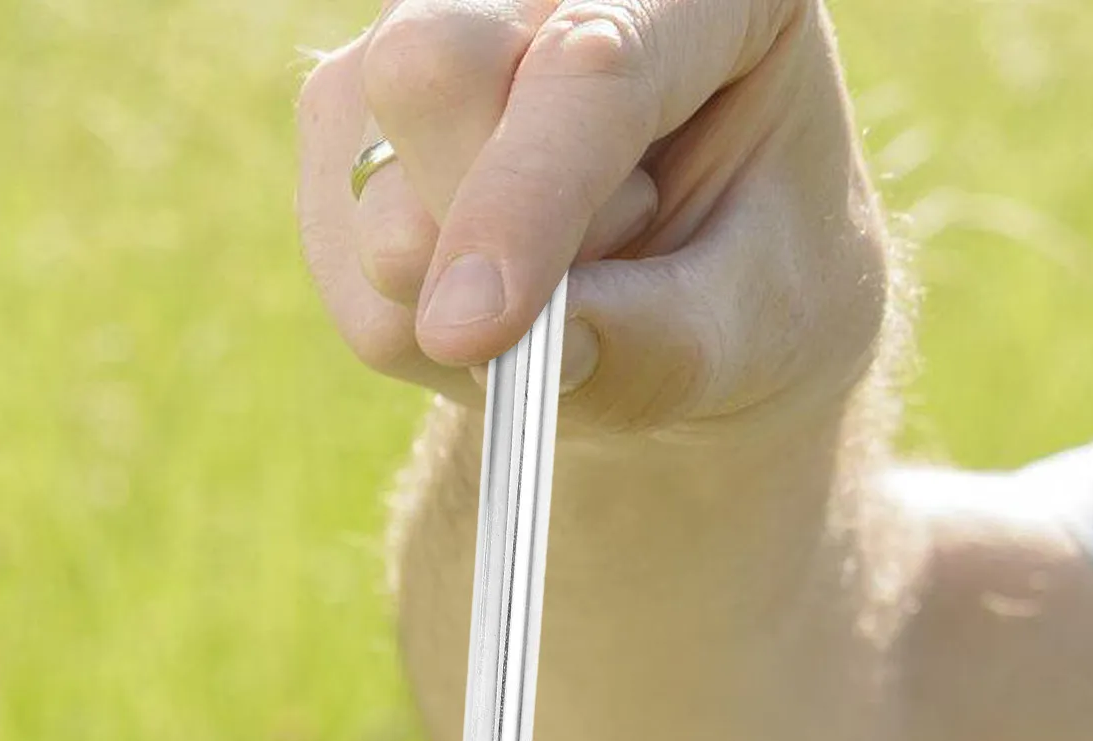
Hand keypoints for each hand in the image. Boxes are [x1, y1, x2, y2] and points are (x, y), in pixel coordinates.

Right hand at [298, 0, 889, 433]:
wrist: (700, 309)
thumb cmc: (750, 296)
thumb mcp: (751, 336)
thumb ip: (660, 347)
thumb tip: (530, 355)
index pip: (590, 66)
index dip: (527, 198)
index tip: (475, 336)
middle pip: (432, 68)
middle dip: (477, 227)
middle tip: (571, 319)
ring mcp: (430, 34)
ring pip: (368, 169)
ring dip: (455, 293)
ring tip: (568, 294)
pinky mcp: (353, 120)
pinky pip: (341, 260)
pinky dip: (416, 329)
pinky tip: (500, 305)